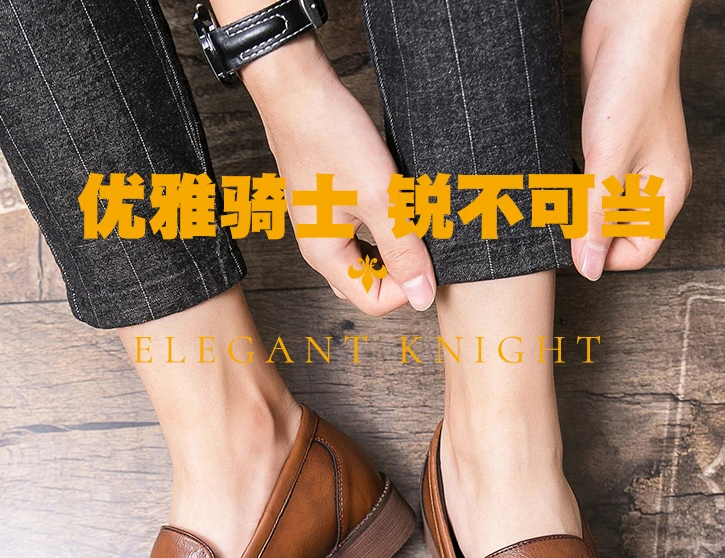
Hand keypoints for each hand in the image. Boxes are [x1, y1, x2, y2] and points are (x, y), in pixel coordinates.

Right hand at [240, 35, 435, 314]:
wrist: (297, 88)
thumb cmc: (331, 137)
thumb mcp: (379, 197)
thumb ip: (403, 250)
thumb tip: (423, 297)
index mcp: (325, 255)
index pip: (374, 301)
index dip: (407, 286)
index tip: (427, 255)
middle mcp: (319, 247)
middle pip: (368, 285)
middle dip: (400, 270)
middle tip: (422, 237)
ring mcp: (322, 226)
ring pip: (365, 260)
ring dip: (393, 249)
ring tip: (411, 218)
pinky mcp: (328, 205)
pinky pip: (360, 234)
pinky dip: (383, 228)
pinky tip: (396, 203)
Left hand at [573, 0, 692, 279]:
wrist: (626, 25)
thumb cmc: (629, 84)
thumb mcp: (607, 160)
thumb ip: (595, 217)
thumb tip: (587, 268)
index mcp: (665, 193)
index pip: (637, 253)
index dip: (604, 256)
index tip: (572, 244)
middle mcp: (652, 184)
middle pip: (617, 235)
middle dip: (586, 233)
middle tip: (555, 219)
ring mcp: (631, 166)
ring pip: (600, 210)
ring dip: (576, 211)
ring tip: (552, 198)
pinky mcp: (609, 149)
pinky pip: (590, 185)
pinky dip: (572, 188)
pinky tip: (555, 178)